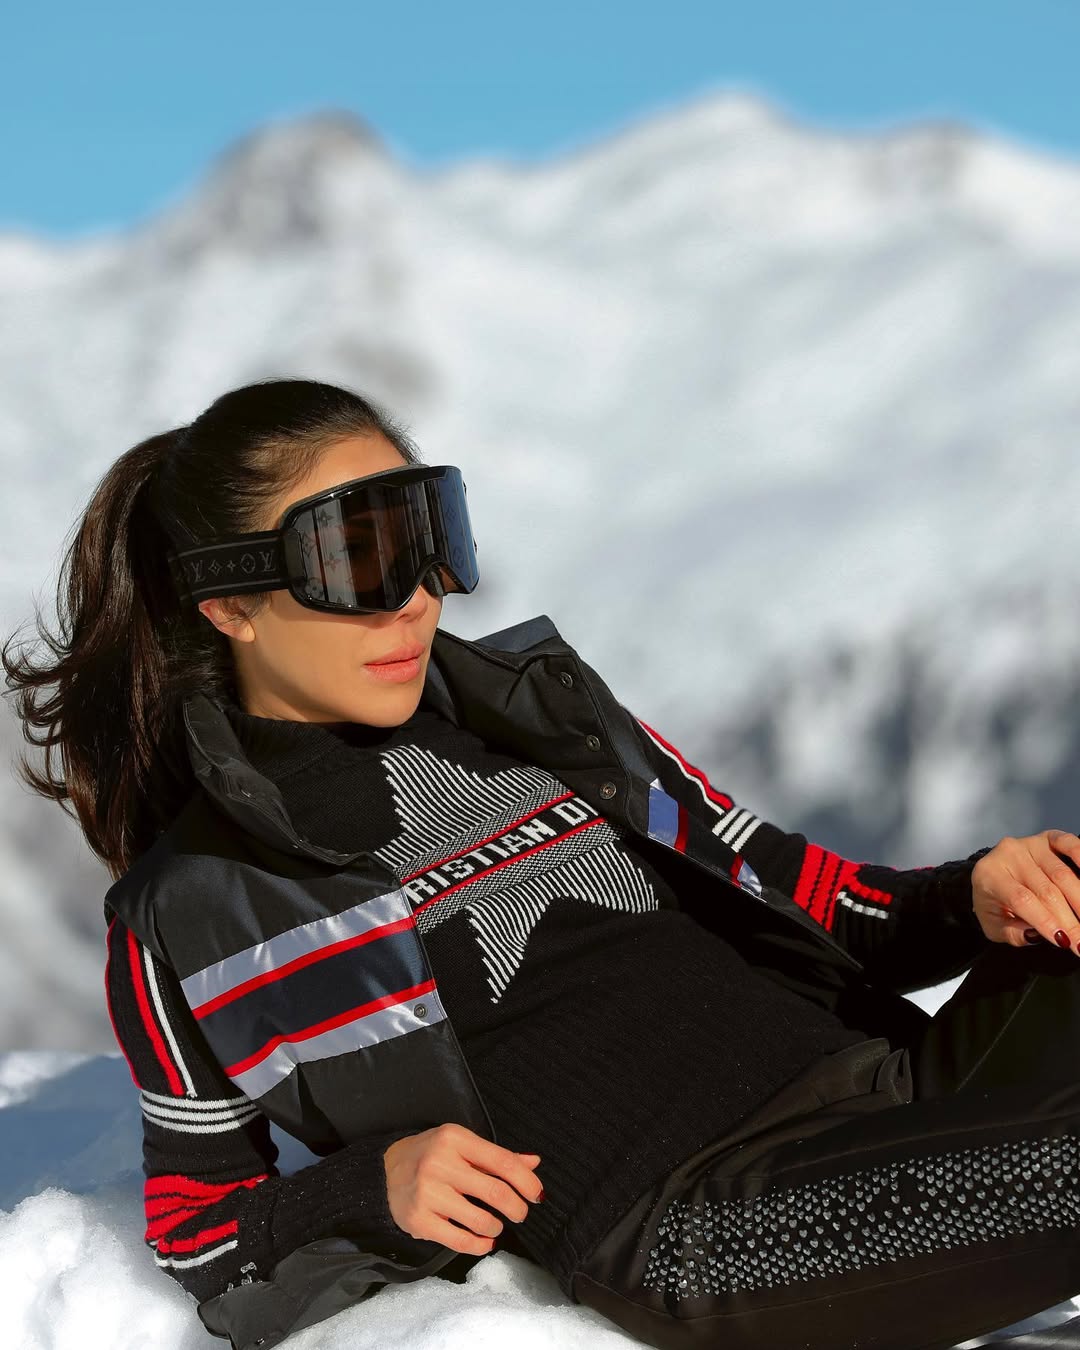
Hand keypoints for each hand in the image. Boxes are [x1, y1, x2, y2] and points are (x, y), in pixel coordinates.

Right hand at [383, 1122, 544, 1255]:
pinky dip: (479, 1245)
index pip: (503, 1162)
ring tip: (495, 1225)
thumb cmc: (431, 1155)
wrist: (384, 1172)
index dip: (526, 1182)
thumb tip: (534, 1162)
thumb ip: (497, 1156)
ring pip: (480, 1220)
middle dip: (517, 1208)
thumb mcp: (461, 1145)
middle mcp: (440, 1163)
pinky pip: (459, 1241)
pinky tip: (484, 1242)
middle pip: (496, 1193)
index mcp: (455, 1139)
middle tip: (520, 1213)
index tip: (537, 1195)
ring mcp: (427, 1193)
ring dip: (496, 1227)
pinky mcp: (418, 1220)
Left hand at [971, 830, 1079, 952]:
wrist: (993, 875)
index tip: (1065, 942)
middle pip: (1046, 890)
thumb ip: (1012, 933)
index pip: (1022, 900)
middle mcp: (1008, 854)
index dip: (1045, 921)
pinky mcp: (1047, 838)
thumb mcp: (993, 925)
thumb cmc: (995, 903)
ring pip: (1062, 874)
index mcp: (989, 875)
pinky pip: (1068, 844)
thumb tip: (1035, 935)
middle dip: (1069, 921)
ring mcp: (1029, 844)